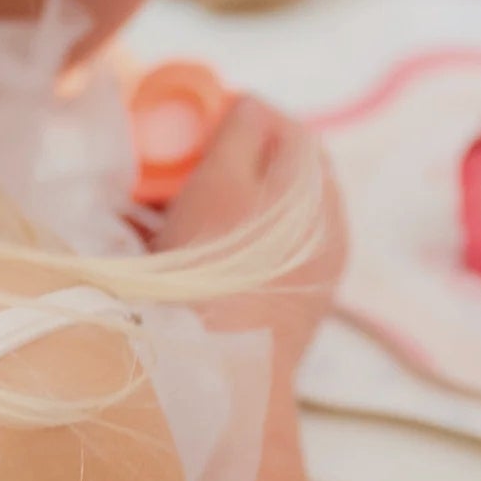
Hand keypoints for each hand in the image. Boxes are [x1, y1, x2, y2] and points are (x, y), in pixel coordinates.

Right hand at [148, 96, 346, 380]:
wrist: (222, 375)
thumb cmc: (219, 270)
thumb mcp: (222, 181)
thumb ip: (240, 131)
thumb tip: (250, 105)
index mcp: (318, 190)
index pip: (285, 128)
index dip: (237, 116)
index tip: (193, 122)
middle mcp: (325, 228)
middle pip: (271, 173)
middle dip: (218, 162)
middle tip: (170, 166)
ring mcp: (309, 271)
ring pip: (256, 218)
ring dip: (207, 204)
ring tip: (155, 209)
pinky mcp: (286, 306)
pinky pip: (248, 257)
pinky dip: (212, 244)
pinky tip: (165, 250)